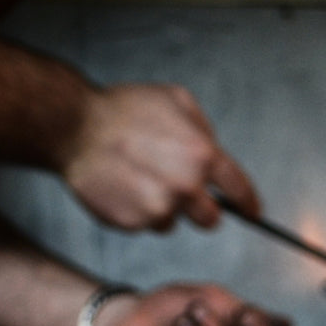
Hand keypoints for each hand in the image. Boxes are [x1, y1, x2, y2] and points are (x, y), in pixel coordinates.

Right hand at [59, 84, 259, 231]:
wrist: (74, 127)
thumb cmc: (124, 109)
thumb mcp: (176, 101)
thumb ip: (204, 131)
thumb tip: (217, 155)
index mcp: (203, 156)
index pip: (239, 190)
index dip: (248, 204)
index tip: (252, 213)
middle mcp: (186, 187)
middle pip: (211, 219)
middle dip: (201, 208)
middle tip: (178, 189)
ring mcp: (159, 208)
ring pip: (174, 222)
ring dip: (164, 207)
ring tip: (139, 177)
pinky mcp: (133, 222)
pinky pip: (146, 225)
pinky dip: (138, 211)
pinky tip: (123, 186)